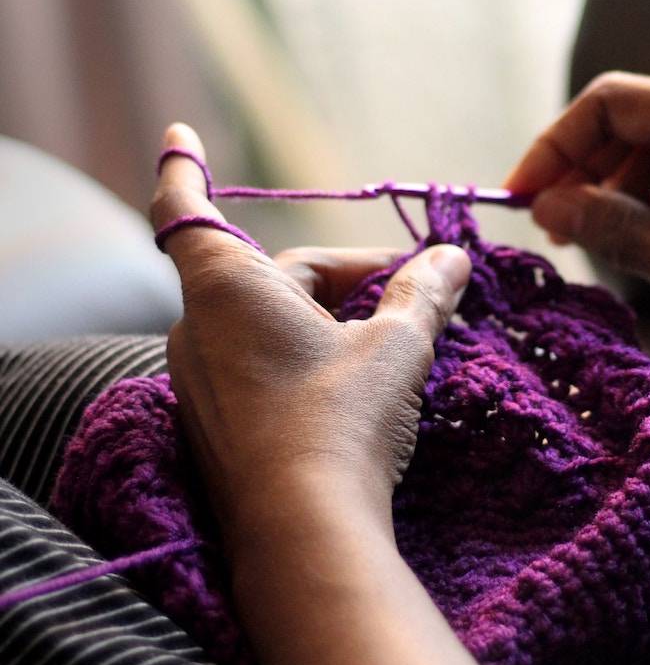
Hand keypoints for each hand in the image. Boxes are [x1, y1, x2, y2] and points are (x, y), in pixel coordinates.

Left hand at [150, 123, 470, 538]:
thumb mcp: (396, 347)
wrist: (306, 532)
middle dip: (344, 277)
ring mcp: (202, 385)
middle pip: (274, 276)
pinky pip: (261, 368)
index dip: (185, 168)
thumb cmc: (344, 420)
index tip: (180, 133)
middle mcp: (200, 331)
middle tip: (412, 293)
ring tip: (395, 342)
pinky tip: (358, 387)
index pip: (189, 209)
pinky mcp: (218, 427)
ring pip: (270, 326)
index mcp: (229, 290)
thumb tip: (453, 257)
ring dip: (330, 320)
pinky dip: (307, 360)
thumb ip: (423, 295)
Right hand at [508, 72, 649, 519]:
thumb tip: (549, 205)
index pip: (610, 103)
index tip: (520, 195)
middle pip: (629, 122)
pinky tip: (642, 244)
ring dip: (613, 191)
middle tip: (550, 228)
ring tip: (590, 243)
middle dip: (581, 171)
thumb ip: (613, 229)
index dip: (554, 146)